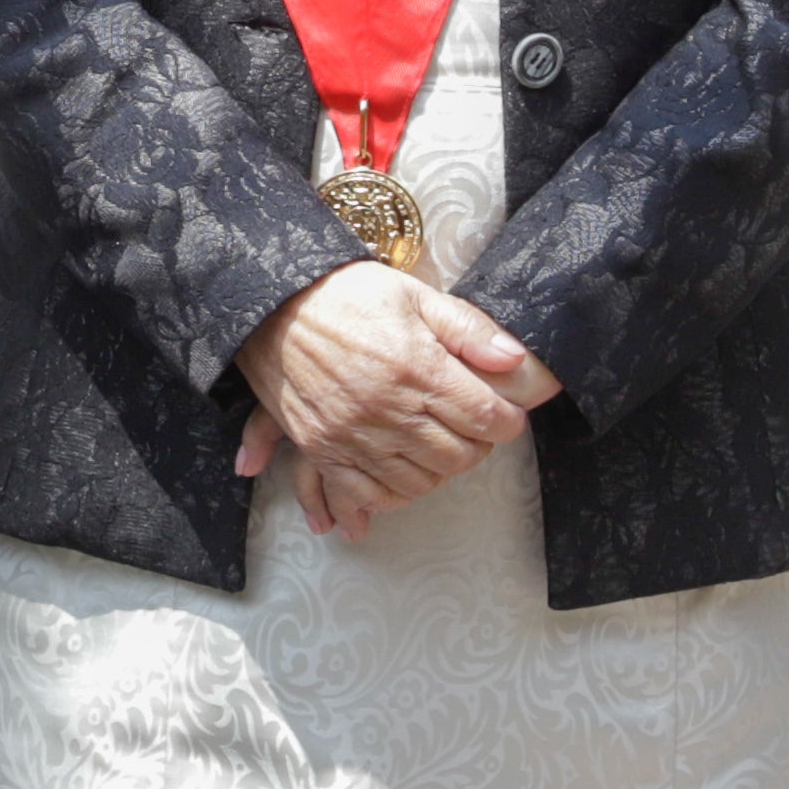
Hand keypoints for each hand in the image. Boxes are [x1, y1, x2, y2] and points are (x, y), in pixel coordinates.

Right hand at [229, 260, 549, 538]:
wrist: (272, 304)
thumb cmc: (347, 295)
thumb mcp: (415, 295)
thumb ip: (468, 329)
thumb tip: (516, 359)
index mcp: (416, 366)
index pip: (485, 417)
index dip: (506, 422)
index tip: (504, 414)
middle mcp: (387, 407)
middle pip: (458, 456)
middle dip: (476, 446)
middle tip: (471, 427)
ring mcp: (352, 434)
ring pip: (419, 481)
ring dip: (438, 470)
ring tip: (437, 445)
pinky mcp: (322, 448)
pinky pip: (369, 493)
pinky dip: (393, 493)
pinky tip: (401, 473)